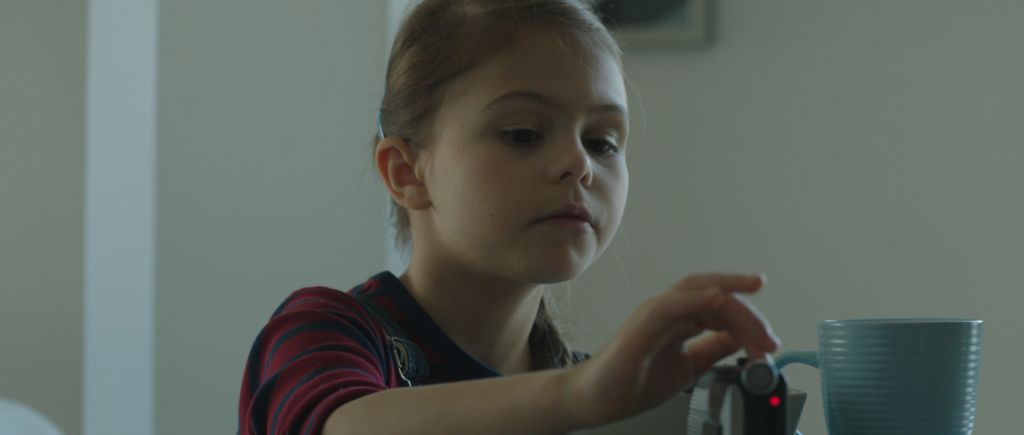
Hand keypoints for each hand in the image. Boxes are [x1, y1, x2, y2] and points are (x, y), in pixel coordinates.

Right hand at [563, 273, 780, 427]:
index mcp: (680, 319)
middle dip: (748, 311)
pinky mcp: (640, 327)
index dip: (750, 324)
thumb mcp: (689, 366)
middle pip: (714, 294)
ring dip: (730, 296)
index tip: (770, 346)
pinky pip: (669, 306)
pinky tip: (717, 297)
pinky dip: (694, 298)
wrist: (596, 400)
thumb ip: (713, 349)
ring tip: (754, 308)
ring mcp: (653, 315)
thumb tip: (743, 340)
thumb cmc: (633, 381)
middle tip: (770, 339)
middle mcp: (668, 310)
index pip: (722, 308)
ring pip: (696, 291)